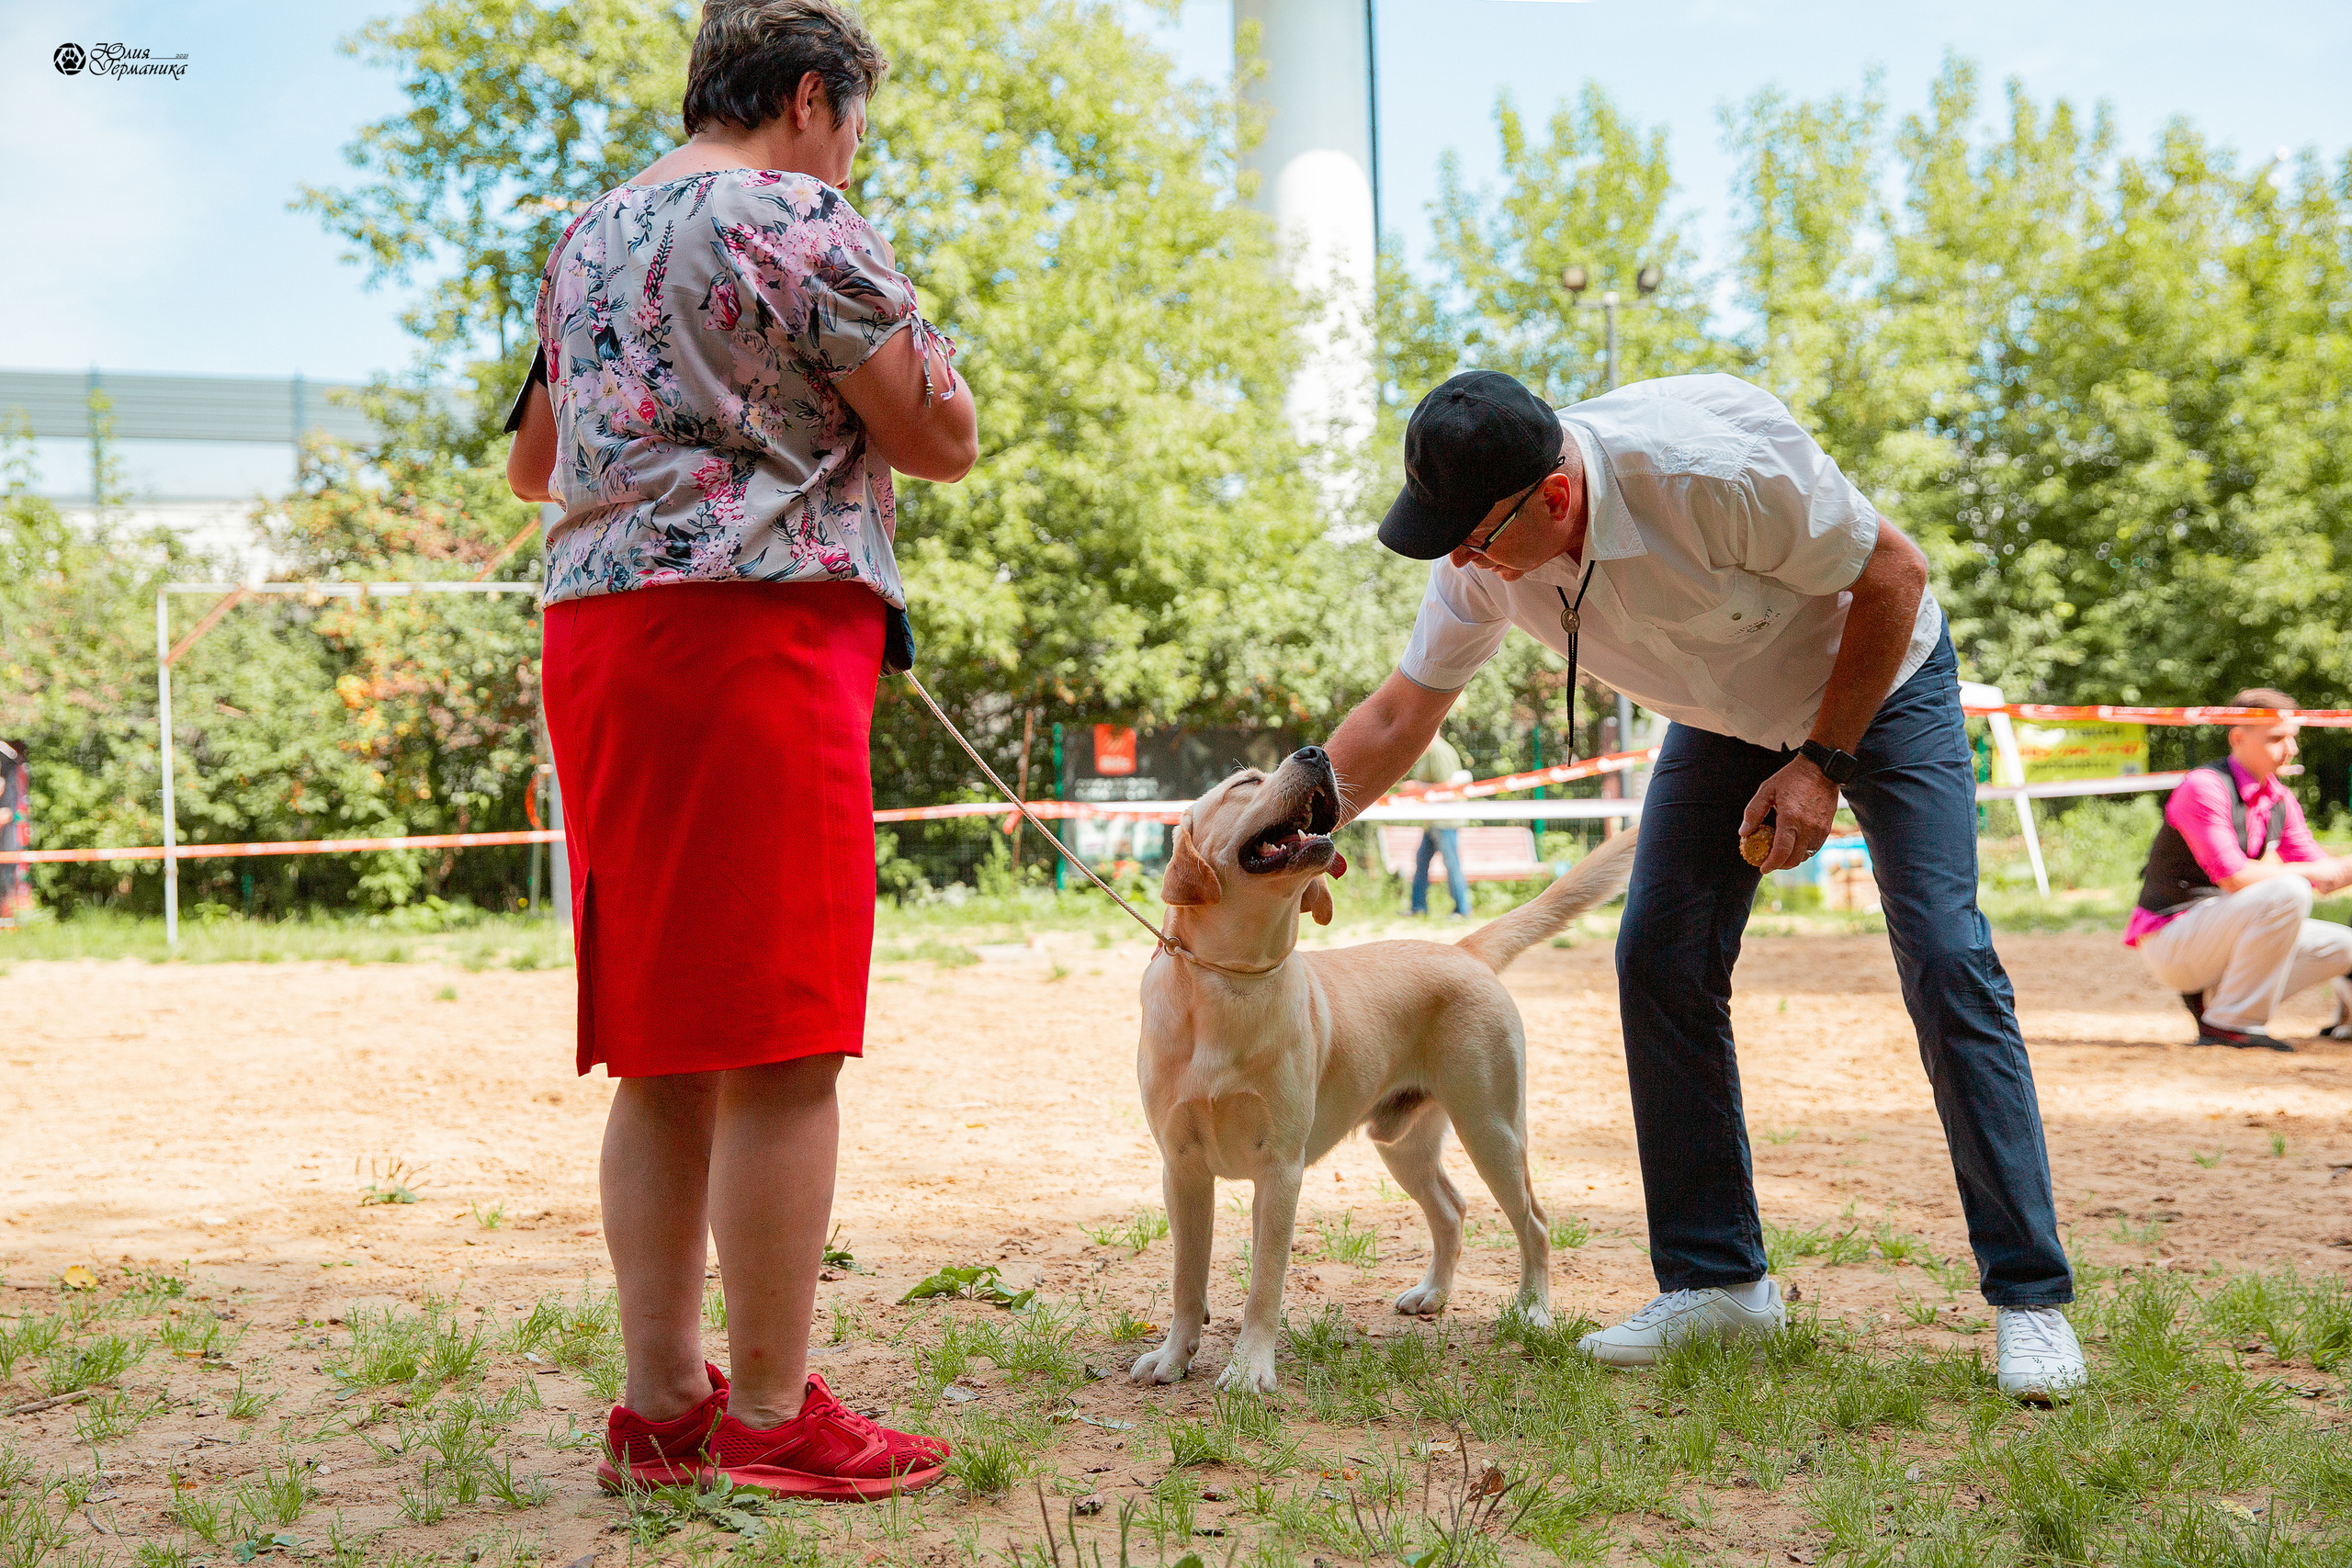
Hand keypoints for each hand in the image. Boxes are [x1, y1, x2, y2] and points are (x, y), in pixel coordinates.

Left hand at [1739, 756, 1840, 873]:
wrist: (1821, 769)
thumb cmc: (1791, 778)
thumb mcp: (1766, 790)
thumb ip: (1753, 812)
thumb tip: (1744, 833)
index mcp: (1790, 818)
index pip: (1781, 852)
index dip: (1771, 864)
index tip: (1762, 868)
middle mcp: (1807, 827)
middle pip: (1793, 859)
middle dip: (1780, 865)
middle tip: (1769, 862)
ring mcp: (1819, 829)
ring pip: (1805, 856)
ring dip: (1792, 859)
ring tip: (1780, 853)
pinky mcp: (1827, 828)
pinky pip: (1814, 848)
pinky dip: (1803, 852)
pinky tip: (1793, 845)